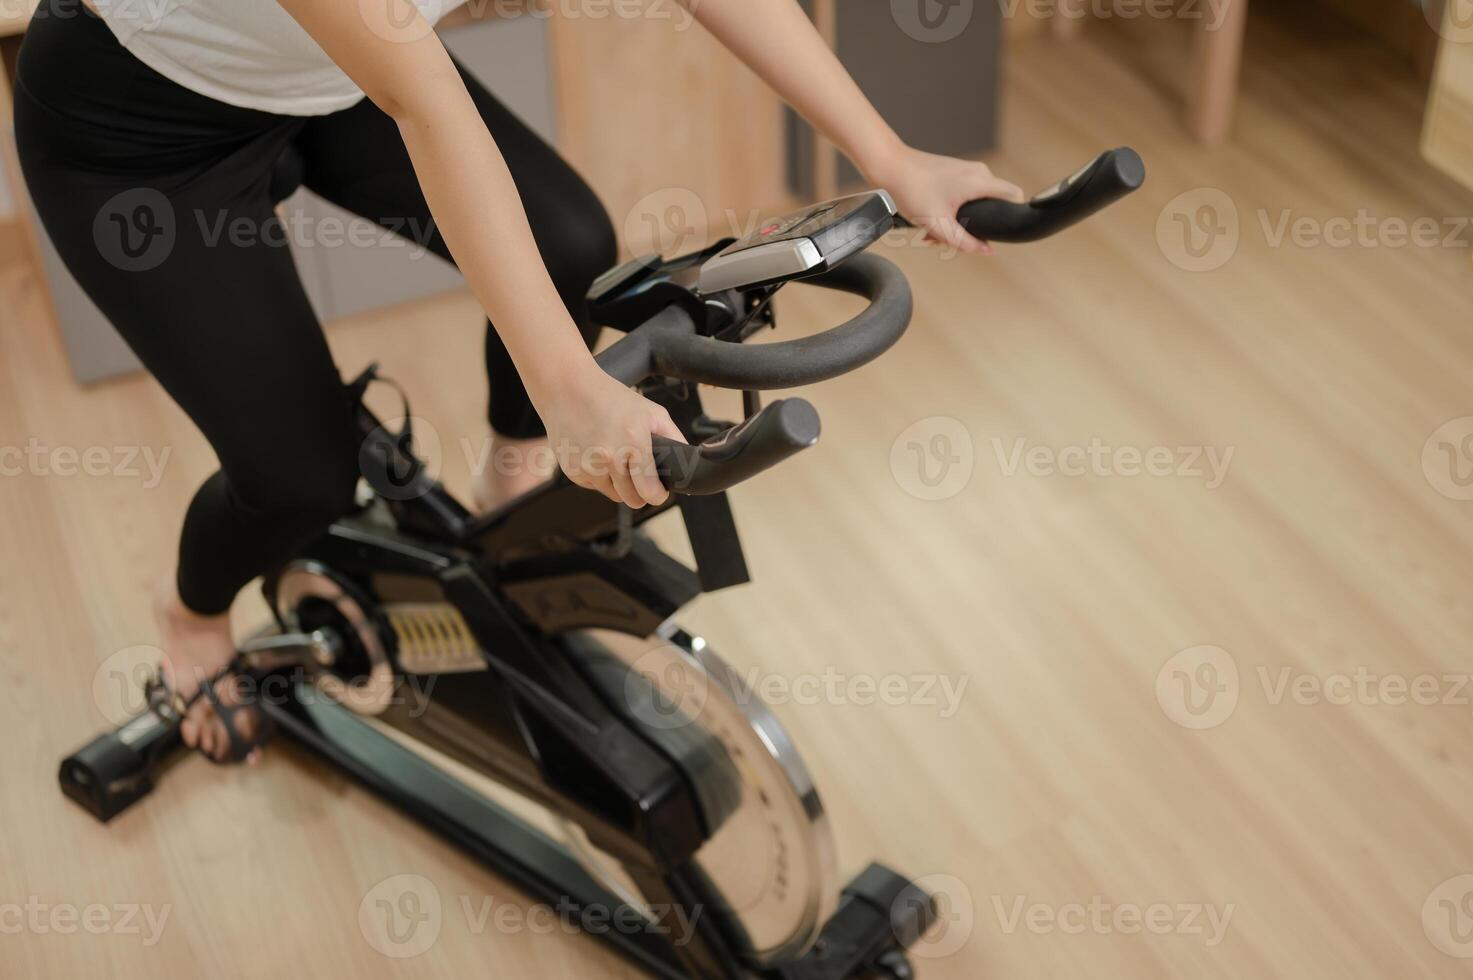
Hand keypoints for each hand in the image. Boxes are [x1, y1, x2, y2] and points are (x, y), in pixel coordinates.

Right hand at [537, 364, 686, 507]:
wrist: (567, 388)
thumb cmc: (610, 397)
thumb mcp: (652, 412)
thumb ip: (674, 437)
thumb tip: (686, 461)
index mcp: (633, 443)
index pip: (650, 492)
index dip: (658, 495)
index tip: (659, 491)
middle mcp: (609, 458)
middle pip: (632, 500)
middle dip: (639, 490)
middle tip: (638, 472)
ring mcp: (588, 466)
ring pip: (613, 495)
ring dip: (618, 484)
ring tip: (616, 456)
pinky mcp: (572, 471)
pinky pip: (594, 486)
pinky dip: (599, 476)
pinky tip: (597, 453)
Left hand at [868, 145, 1024, 255]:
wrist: (890, 166)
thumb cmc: (912, 192)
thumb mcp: (939, 225)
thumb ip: (965, 242)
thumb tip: (987, 251)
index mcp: (980, 181)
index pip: (1014, 195)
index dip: (1011, 214)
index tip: (996, 229)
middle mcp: (978, 172)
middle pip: (991, 204)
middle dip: (973, 226)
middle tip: (946, 239)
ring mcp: (966, 170)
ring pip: (974, 201)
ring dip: (956, 222)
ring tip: (931, 233)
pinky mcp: (955, 171)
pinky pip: (963, 194)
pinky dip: (950, 210)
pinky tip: (929, 221)